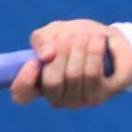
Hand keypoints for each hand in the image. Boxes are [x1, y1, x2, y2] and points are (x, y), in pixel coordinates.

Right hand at [11, 19, 131, 108]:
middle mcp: (57, 98)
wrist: (109, 41)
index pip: (22, 94)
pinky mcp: (99, 96)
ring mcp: (78, 101)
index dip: (24, 81)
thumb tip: (46, 55)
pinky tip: (97, 39)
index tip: (32, 62)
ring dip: (80, 49)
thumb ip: (42, 39)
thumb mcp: (55, 31)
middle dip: (61, 54)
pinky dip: (94, 52)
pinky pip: (93, 74)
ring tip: (85, 34)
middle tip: (68, 36)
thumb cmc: (76, 38)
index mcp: (39, 84)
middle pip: (52, 82)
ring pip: (75, 76)